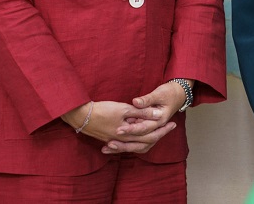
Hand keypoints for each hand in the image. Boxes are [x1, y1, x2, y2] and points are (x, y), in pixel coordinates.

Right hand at [61, 100, 176, 153]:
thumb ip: (141, 112)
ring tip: (156, 132)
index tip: (173, 123)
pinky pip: (126, 143)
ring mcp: (116, 141)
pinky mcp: (109, 138)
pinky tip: (137, 138)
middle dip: (159, 134)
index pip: (150, 134)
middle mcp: (123, 140)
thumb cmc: (102, 111)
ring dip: (147, 138)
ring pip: (136, 144)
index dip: (162, 129)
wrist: (80, 116)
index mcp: (128, 134)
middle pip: (146, 141)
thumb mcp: (123, 109)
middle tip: (170, 126)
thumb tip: (158, 114)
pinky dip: (135, 141)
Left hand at [102, 80, 189, 153]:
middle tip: (109, 143)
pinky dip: (125, 145)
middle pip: (140, 141)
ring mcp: (152, 130)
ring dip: (124, 147)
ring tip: (108, 147)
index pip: (143, 129)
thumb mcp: (158, 94)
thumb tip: (135, 102)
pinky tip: (112, 146)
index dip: (130, 130)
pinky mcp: (148, 129)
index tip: (118, 130)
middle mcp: (156, 128)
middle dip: (124, 144)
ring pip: (138, 145)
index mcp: (159, 120)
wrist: (179, 94)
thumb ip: (146, 100)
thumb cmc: (169, 93)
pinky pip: (137, 142)